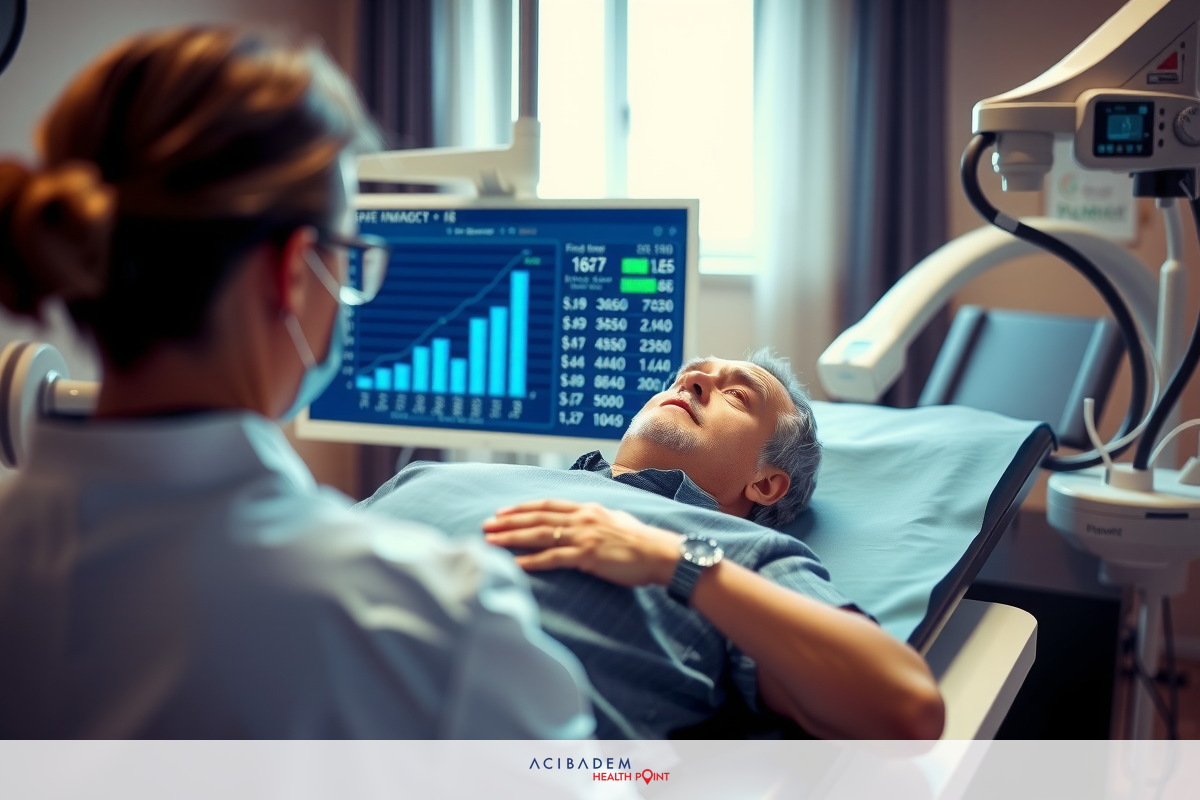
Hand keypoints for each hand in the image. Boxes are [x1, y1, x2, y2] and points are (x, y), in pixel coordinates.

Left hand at [482, 499, 683, 587]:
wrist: (659, 553)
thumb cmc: (641, 541)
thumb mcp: (615, 519)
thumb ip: (595, 518)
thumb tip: (584, 519)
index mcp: (587, 509)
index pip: (547, 505)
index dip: (522, 508)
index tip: (502, 511)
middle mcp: (582, 518)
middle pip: (537, 517)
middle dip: (508, 521)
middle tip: (486, 525)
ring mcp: (583, 536)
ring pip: (539, 534)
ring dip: (512, 538)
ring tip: (490, 541)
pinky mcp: (587, 556)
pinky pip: (553, 558)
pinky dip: (531, 561)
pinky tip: (514, 564)